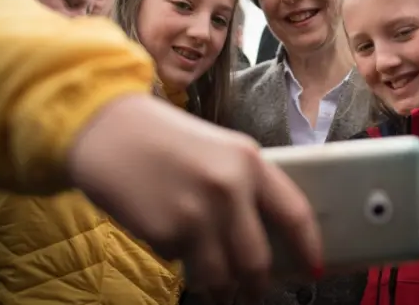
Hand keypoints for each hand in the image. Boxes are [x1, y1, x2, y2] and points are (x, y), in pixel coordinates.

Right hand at [66, 95, 321, 295]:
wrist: (105, 128)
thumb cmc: (163, 137)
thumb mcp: (217, 148)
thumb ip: (244, 186)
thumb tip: (260, 235)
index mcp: (249, 161)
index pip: (295, 213)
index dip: (308, 247)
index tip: (313, 267)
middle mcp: (229, 188)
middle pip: (257, 261)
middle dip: (256, 285)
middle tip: (251, 291)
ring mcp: (197, 214)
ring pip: (222, 277)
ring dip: (220, 289)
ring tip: (215, 284)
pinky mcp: (165, 234)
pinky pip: (183, 264)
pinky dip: (181, 262)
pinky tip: (169, 237)